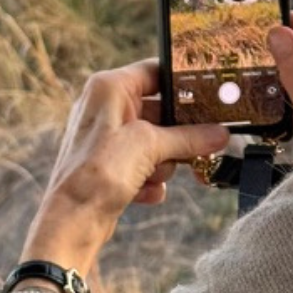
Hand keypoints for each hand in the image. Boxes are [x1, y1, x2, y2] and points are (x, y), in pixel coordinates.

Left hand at [19, 58, 229, 276]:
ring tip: (150, 175)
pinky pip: (145, 166)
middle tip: (202, 146)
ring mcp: (108, 138)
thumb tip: (220, 133)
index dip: (184, 84)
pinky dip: (149, 180)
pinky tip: (142, 191)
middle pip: (161, 112)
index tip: (210, 97)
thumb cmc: (97, 172)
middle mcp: (106, 108)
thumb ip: (188, 136)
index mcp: (109, 88)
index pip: (156, 71)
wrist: (72, 221)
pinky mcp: (112, 166)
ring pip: (157, 143)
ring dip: (161, 163)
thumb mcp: (149, 145)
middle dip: (177, 136)